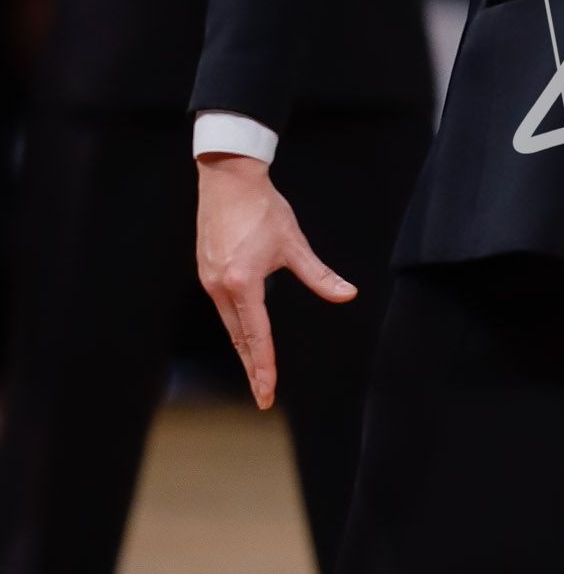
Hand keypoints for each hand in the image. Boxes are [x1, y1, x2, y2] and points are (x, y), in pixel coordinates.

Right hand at [196, 153, 356, 409]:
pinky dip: (234, 325)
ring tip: (255, 371)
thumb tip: (347, 294)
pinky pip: (222, 307)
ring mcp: (209, 279)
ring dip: (242, 348)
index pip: (257, 336)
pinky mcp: (206, 269)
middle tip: (261, 395)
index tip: (266, 392)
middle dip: (252, 367)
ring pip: (229, 324)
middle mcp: (221, 286)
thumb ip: (319, 275)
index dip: (264, 366)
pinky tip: (243, 333)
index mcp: (243, 283)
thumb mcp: (294, 243)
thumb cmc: (263, 208)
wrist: (228, 178)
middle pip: (238, 337)